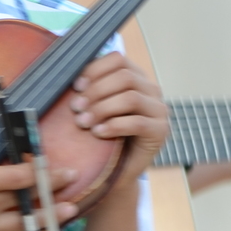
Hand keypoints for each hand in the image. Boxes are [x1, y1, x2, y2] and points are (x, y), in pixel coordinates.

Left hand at [69, 52, 170, 176]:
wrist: (119, 170)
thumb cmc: (105, 136)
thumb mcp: (97, 109)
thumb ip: (91, 91)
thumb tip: (71, 80)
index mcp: (136, 78)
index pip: (119, 60)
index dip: (96, 69)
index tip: (76, 86)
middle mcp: (151, 90)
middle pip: (125, 77)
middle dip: (96, 91)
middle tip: (76, 108)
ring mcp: (159, 111)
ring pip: (131, 98)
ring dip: (102, 109)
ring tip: (83, 122)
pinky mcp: (160, 131)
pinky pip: (137, 123)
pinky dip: (114, 126)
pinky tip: (98, 133)